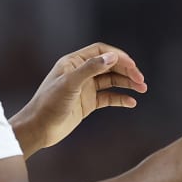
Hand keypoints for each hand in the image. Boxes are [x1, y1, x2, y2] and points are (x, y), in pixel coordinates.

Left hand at [14, 42, 148, 155]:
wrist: (38, 129)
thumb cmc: (48, 104)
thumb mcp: (70, 84)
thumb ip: (91, 68)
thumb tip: (113, 57)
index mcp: (73, 62)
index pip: (101, 52)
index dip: (118, 56)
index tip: (132, 66)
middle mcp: (80, 73)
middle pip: (109, 66)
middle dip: (126, 71)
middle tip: (141, 80)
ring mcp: (85, 88)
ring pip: (111, 81)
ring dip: (127, 84)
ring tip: (142, 89)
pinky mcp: (88, 103)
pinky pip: (108, 97)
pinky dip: (121, 98)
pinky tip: (131, 102)